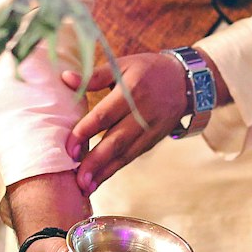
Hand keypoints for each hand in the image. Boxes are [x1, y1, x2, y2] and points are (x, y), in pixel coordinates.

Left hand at [64, 51, 227, 192]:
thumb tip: (65, 78)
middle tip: (78, 179)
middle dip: (96, 161)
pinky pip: (132, 156)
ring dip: (105, 172)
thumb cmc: (148, 70)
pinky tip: (99, 180)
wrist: (185, 82)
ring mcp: (151, 129)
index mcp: (132, 90)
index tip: (69, 149)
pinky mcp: (153, 140)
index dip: (85, 132)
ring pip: (125, 154)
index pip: (104, 115)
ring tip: (86, 188)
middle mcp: (143, 113)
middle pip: (116, 140)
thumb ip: (95, 76)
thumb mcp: (124, 64)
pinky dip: (115, 169)